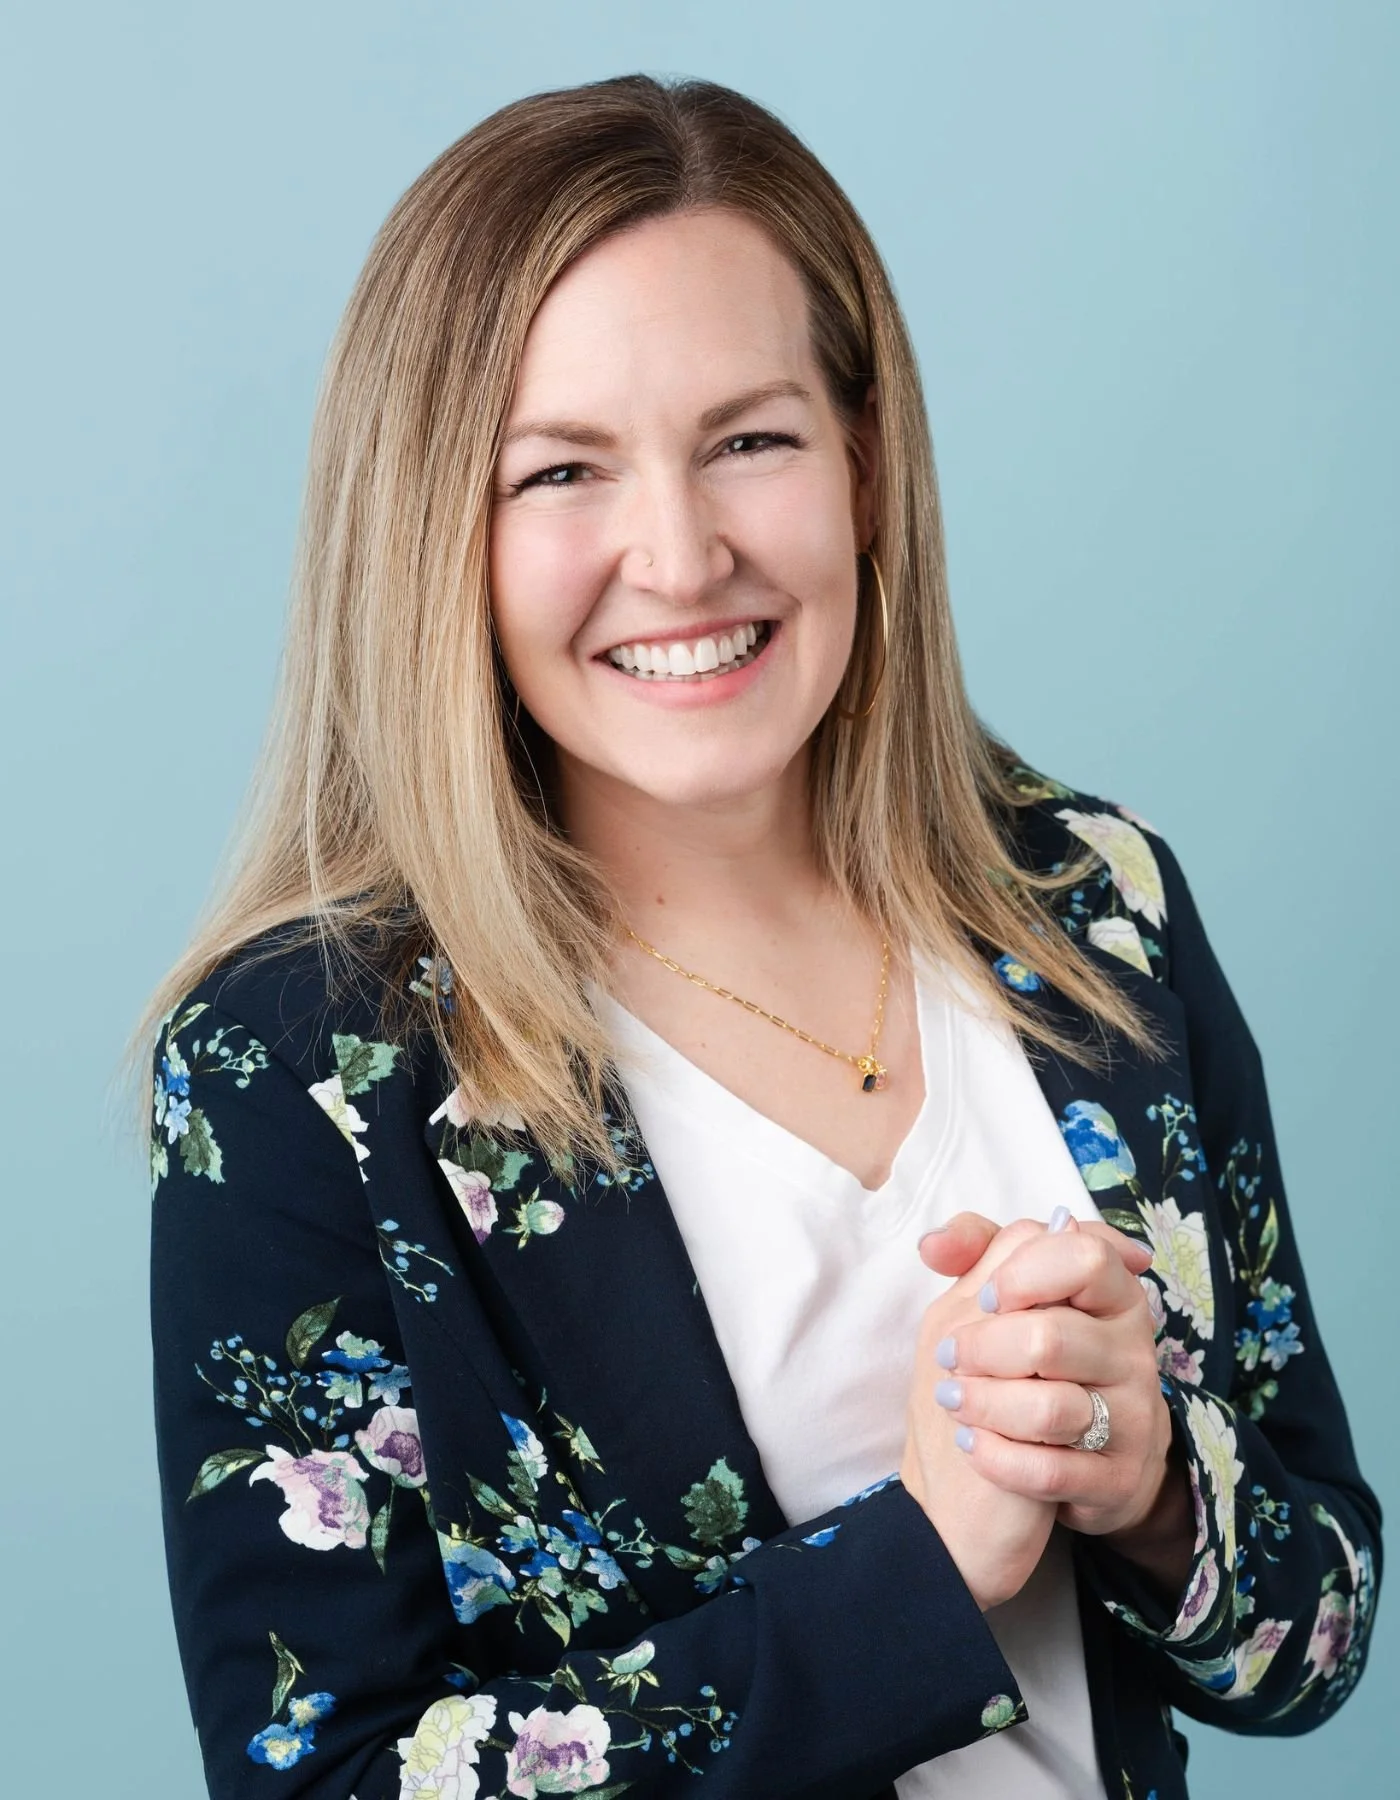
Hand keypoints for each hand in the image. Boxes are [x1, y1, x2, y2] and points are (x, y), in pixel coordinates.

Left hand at [920, 1212, 1177, 1545]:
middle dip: (981, 1348)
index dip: (1024, 1275)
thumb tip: (932, 1245)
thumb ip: (978, 1252)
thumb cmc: (1029, 1363)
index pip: (1087, 1256)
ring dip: (983, 1404)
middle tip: (949, 1357)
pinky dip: (996, 1458)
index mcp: (1115, 1294)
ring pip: (1049, 1409)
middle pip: (1051, 1338)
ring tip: (954, 1399)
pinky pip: (1050, 1471)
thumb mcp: (1005, 1299)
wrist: (1066, 1461)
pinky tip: (973, 1444)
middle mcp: (1135, 1353)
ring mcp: (1134, 1419)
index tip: (987, 1298)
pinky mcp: (1119, 1479)